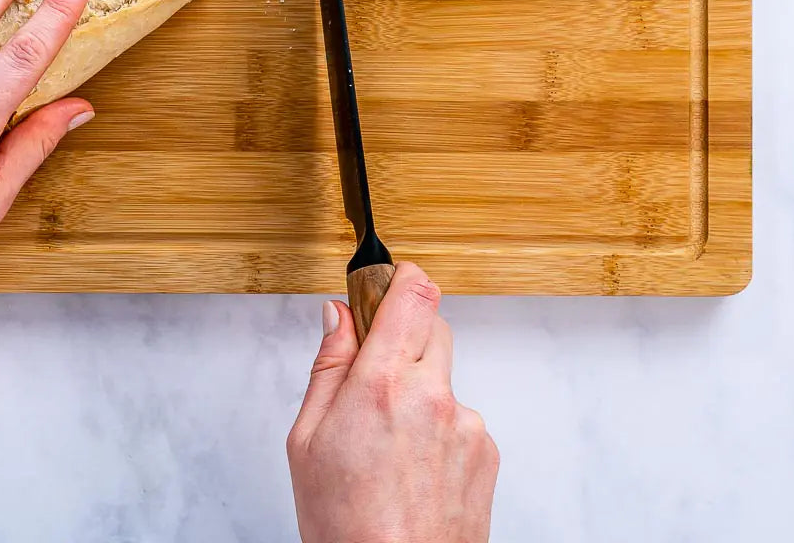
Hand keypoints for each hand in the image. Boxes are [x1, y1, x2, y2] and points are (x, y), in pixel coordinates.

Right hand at [287, 262, 498, 542]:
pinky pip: (460, 417)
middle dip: (405, 336)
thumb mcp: (307, 440)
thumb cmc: (345, 525)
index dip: (402, 276)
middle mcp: (432, 396)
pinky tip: (414, 466)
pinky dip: (439, 428)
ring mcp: (466, 424)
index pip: (413, 294)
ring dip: (421, 389)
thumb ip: (329, 366)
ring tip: (390, 444)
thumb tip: (339, 316)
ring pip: (444, 376)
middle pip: (433, 326)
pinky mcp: (487, 451)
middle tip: (376, 373)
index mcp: (382, 384)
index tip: (387, 280)